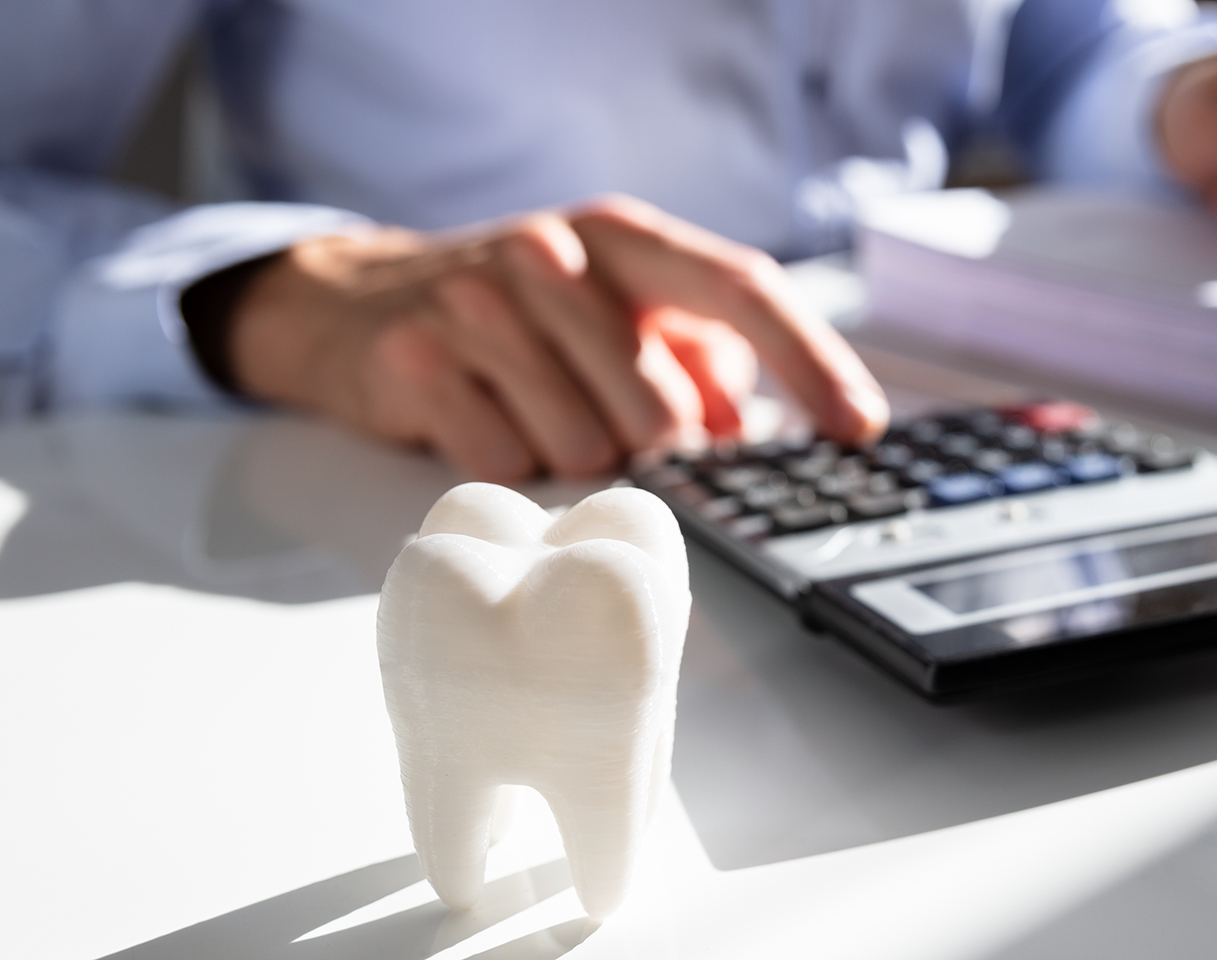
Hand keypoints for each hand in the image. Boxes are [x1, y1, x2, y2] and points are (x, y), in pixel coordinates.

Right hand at [224, 195, 889, 480]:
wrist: (356, 303)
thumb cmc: (518, 316)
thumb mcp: (614, 310)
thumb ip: (695, 358)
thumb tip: (744, 430)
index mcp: (622, 237)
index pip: (741, 288)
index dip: (811, 361)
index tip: (860, 426)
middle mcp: (554, 255)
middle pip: (660, 409)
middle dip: (649, 448)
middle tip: (605, 425)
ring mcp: (478, 304)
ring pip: (584, 449)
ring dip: (571, 457)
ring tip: (531, 409)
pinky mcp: (416, 361)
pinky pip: (506, 465)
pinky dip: (507, 465)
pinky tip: (481, 419)